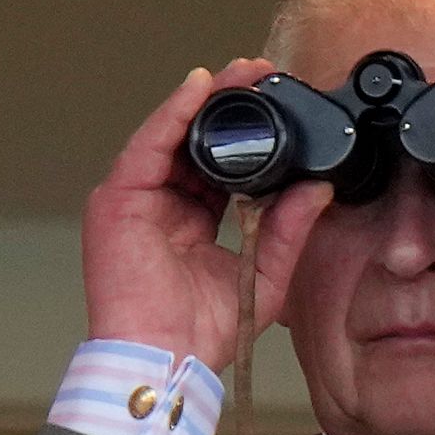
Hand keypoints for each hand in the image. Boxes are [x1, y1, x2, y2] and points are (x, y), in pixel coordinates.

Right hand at [82, 61, 332, 370]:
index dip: (247, 136)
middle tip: (262, 74)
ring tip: (240, 73)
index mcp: (188, 224)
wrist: (165, 361)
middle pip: (193, 143)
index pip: (218, 166)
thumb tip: (318, 188)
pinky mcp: (117, 200)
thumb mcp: (262, 273)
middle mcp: (158, 207)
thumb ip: (288, 229)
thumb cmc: (199, 334)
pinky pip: (147, 144)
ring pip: (170, 135)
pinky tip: (199, 88)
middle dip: (228, 106)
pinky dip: (173, 113)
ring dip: (205, 100)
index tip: (279, 105)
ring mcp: (134, 202)